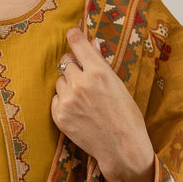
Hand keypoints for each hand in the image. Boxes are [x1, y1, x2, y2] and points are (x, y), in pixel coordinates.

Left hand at [51, 27, 154, 181]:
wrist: (122, 147)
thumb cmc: (126, 115)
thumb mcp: (118, 85)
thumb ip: (101, 63)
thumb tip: (92, 43)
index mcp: (99, 72)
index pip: (78, 43)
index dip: (74, 36)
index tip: (71, 34)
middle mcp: (80, 83)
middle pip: (66, 62)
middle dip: (73, 66)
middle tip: (84, 78)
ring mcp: (67, 100)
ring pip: (60, 81)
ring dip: (68, 85)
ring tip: (84, 99)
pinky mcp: (59, 115)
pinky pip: (55, 98)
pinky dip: (63, 101)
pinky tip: (78, 111)